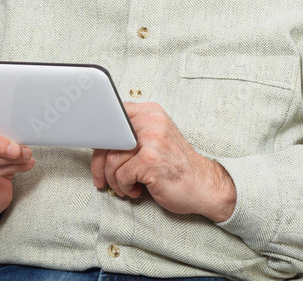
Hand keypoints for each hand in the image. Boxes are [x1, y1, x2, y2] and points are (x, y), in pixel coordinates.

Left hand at [90, 102, 235, 221]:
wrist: (204, 185)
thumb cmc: (175, 167)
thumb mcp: (155, 140)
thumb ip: (131, 134)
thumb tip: (98, 141)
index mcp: (151, 113)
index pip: (113, 117)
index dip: (101, 138)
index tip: (99, 154)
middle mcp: (152, 121)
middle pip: (109, 138)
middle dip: (100, 163)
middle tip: (102, 177)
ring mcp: (152, 140)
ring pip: (112, 159)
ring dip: (114, 179)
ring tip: (125, 186)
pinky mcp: (151, 160)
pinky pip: (121, 174)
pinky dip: (124, 187)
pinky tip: (135, 190)